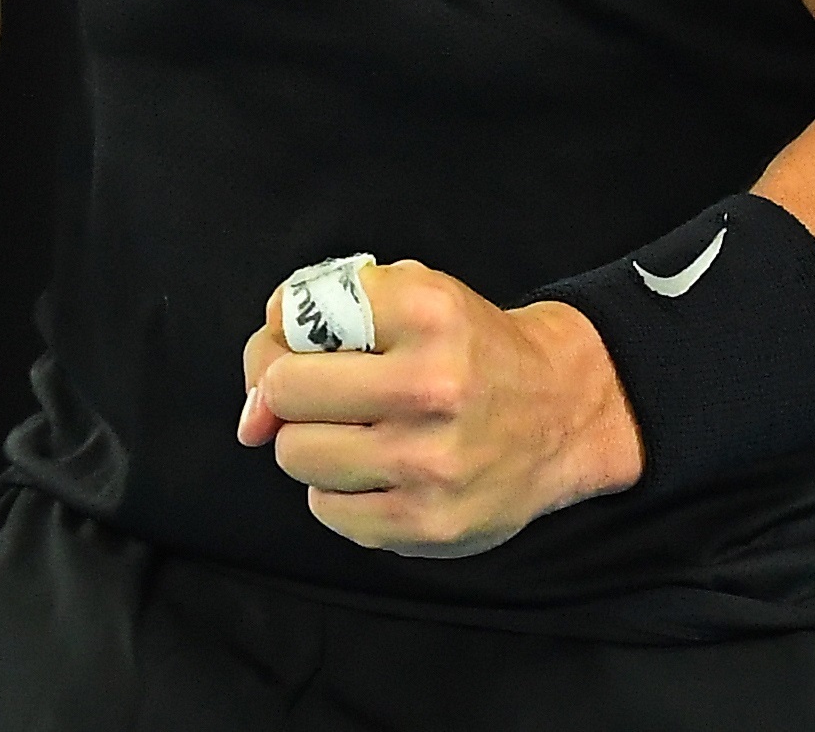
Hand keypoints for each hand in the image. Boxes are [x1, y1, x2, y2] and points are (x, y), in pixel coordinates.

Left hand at [235, 260, 644, 556]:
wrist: (562, 412)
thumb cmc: (468, 350)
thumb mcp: (414, 291)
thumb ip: (319, 315)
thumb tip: (251, 414)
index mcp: (428, 312)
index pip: (296, 316)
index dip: (288, 332)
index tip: (311, 342)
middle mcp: (432, 385)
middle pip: (285, 391)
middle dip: (289, 392)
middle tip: (321, 393)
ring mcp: (430, 462)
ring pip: (297, 455)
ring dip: (312, 443)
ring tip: (357, 432)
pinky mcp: (428, 523)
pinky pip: (328, 510)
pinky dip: (340, 490)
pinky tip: (380, 470)